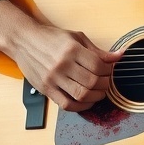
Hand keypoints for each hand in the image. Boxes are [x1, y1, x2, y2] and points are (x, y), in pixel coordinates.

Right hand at [8, 23, 123, 111]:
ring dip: (96, 97)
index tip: (109, 70)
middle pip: (92, 82)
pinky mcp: (45, 89)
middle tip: (105, 82)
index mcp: (72, 49)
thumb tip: (119, 56)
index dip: (108, 70)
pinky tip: (86, 101)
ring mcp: (53, 78)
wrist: (23, 41)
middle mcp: (62, 65)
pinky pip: (66, 104)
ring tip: (99, 92)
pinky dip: (80, 107)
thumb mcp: (76, 38)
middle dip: (104, 84)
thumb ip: (97, 51)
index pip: (98, 66)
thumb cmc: (51, 37)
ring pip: (81, 95)